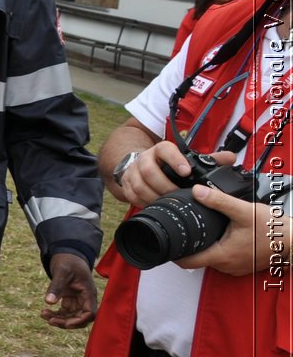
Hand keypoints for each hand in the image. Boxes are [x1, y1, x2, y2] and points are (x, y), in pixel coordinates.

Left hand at [41, 252, 98, 328]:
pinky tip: (44, 312)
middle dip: (65, 322)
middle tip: (49, 320)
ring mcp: (78, 300)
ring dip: (58, 319)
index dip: (80, 321)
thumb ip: (56, 286)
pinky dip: (56, 314)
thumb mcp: (61, 271)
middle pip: (80, 318)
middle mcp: (85, 299)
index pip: (90, 313)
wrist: (67, 254)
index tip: (66, 323)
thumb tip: (48, 302)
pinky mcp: (70, 300)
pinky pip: (65, 312)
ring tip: (43, 314)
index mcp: (88, 293)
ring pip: (71, 317)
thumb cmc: (68, 261)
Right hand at [115, 142, 232, 208]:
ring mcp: (133, 171)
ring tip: (166, 203)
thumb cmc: (169, 164)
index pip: (165, 149)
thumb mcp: (188, 159)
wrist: (142, 164)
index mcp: (161, 150)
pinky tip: (154, 206)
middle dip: (164, 185)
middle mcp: (144, 158)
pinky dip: (143, 202)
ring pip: (138, 184)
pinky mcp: (125, 184)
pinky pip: (131, 195)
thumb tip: (231, 158)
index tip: (186, 171)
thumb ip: (210, 159)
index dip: (175, 159)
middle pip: (148, 170)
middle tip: (176, 195)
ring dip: (153, 196)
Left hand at [175, 184, 279, 276]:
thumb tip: (196, 191)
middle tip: (182, 227)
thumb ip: (218, 201)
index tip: (166, 240)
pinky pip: (222, 258)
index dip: (172, 252)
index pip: (187, 262)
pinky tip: (219, 234)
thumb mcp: (243, 211)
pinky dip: (217, 247)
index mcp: (222, 256)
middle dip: (187, 245)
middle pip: (196, 259)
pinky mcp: (242, 265)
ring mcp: (234, 267)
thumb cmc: (274, 230)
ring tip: (199, 228)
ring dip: (203, 246)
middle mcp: (226, 266)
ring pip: (209, 258)